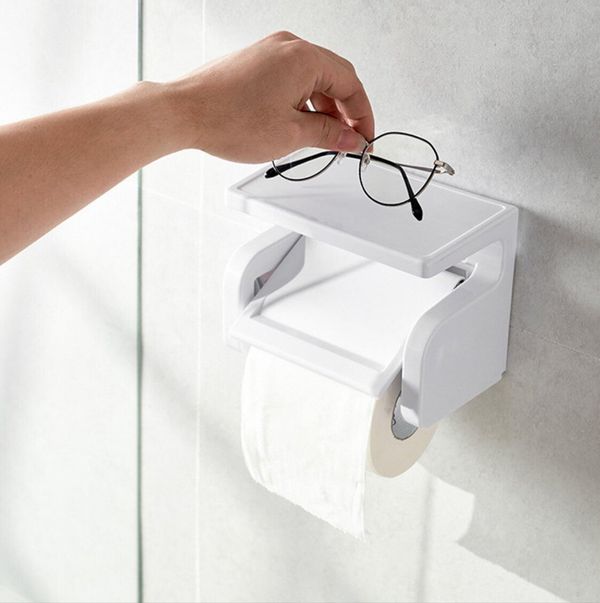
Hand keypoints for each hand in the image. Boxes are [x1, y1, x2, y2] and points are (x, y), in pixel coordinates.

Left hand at [163, 30, 374, 162]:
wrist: (184, 113)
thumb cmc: (227, 118)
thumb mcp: (290, 133)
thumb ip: (328, 134)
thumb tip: (350, 138)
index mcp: (304, 57)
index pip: (351, 84)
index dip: (363, 115)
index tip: (365, 138)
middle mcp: (288, 47)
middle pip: (334, 79)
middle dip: (345, 113)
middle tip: (348, 142)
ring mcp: (270, 53)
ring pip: (312, 81)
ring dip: (323, 110)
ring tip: (323, 140)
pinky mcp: (257, 63)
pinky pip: (292, 81)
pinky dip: (303, 103)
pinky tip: (301, 125)